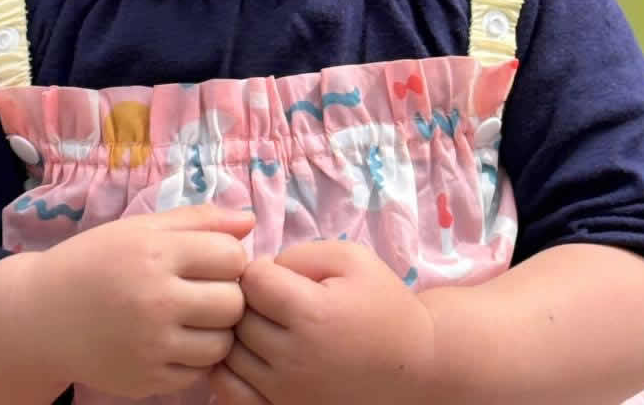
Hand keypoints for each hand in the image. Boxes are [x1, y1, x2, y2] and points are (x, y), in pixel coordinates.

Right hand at [19, 203, 253, 399]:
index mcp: (157, 255)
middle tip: (206, 290)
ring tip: (194, 317)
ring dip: (217, 330)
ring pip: (222, 344)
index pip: (232, 256)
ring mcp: (151, 347)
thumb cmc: (97, 262)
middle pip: (234, 303)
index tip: (210, 259)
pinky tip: (175, 340)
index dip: (228, 256)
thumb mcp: (142, 228)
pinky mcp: (146, 381)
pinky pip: (198, 374)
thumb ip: (198, 220)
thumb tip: (249, 221)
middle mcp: (155, 302)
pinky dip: (194, 359)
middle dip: (228, 294)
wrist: (42, 317)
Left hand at [211, 240, 436, 404]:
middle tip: (272, 300)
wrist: (414, 366)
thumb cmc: (383, 305)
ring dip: (239, 334)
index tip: (278, 276)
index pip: (251, 280)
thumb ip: (301, 253)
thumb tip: (262, 268)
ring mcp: (285, 395)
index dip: (260, 270)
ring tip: (266, 326)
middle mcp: (293, 359)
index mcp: (312, 314)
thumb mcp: (352, 258)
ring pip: (229, 353)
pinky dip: (231, 371)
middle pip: (237, 316)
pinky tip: (254, 356)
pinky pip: (231, 394)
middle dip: (248, 301)